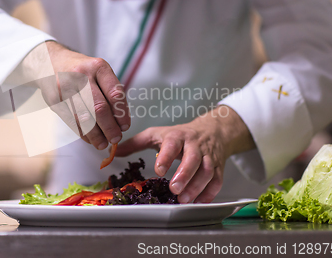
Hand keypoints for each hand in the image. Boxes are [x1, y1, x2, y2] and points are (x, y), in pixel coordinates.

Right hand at [22, 41, 130, 149]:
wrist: (50, 62)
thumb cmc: (82, 72)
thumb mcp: (98, 73)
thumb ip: (110, 94)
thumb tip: (120, 124)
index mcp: (98, 67)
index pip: (115, 93)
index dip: (122, 114)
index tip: (125, 127)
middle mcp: (81, 75)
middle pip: (99, 107)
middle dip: (109, 128)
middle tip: (115, 139)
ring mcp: (65, 87)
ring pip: (84, 117)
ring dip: (95, 135)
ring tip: (103, 144)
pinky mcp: (54, 99)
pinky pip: (71, 121)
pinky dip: (82, 133)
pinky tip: (90, 139)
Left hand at [115, 106, 255, 202]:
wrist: (211, 130)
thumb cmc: (180, 135)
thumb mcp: (156, 134)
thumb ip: (135, 143)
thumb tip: (114, 152)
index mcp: (177, 136)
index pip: (172, 144)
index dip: (166, 156)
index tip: (159, 169)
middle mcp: (194, 145)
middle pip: (193, 158)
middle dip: (184, 174)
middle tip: (174, 189)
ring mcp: (208, 156)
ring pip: (207, 170)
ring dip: (197, 186)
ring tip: (184, 199)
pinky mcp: (217, 167)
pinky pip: (217, 180)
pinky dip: (210, 192)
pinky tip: (200, 201)